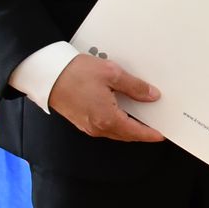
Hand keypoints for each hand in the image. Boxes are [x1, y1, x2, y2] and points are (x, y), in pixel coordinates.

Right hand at [48, 54, 164, 142]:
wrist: (47, 74)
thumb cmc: (75, 73)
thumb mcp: (111, 74)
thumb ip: (134, 87)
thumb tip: (152, 96)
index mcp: (107, 118)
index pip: (135, 132)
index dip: (150, 134)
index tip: (161, 134)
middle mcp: (97, 127)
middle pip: (126, 134)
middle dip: (141, 132)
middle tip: (154, 126)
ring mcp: (87, 126)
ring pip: (115, 132)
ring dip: (128, 128)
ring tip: (141, 118)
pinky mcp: (81, 121)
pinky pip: (104, 127)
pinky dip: (116, 123)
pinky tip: (121, 112)